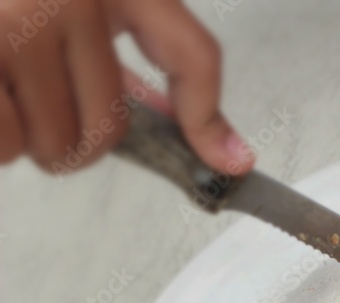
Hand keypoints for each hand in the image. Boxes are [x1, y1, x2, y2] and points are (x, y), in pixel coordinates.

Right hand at [0, 0, 252, 174]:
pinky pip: (1, 143)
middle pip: (106, 129)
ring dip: (25, 141)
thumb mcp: (93, 0)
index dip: (209, 120)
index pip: (192, 55)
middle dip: (75, 141)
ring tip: (2, 89)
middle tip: (44, 108)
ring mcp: (12, 22)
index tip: (230, 163)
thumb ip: (151, 60)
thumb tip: (220, 150)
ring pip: (48, 144)